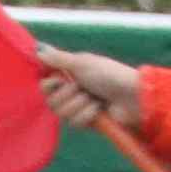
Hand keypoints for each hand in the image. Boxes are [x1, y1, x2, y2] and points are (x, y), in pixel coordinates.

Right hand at [39, 39, 153, 129]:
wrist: (132, 96)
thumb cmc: (110, 75)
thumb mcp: (83, 62)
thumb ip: (58, 59)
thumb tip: (38, 49)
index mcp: (70, 75)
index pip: (44, 84)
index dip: (49, 84)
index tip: (59, 79)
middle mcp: (71, 92)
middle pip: (50, 101)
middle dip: (67, 94)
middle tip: (82, 88)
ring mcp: (78, 108)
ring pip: (61, 113)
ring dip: (80, 104)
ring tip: (95, 99)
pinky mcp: (86, 122)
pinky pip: (74, 122)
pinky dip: (88, 114)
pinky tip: (100, 109)